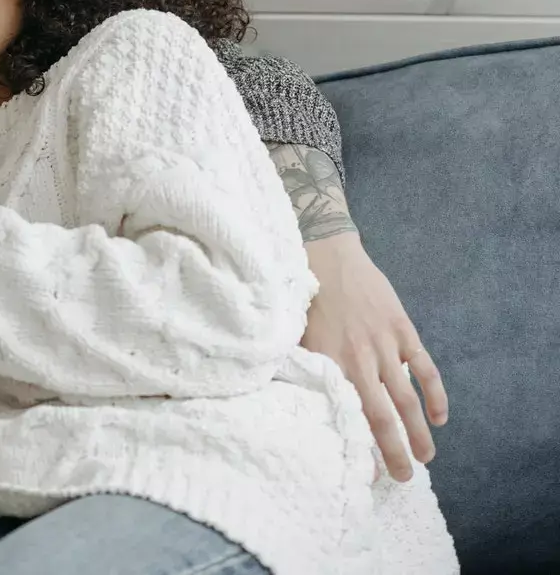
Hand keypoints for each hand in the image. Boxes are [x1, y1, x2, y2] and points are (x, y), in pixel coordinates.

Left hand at [301, 233, 448, 481]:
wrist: (323, 253)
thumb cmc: (300, 296)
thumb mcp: (290, 335)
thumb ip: (296, 368)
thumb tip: (290, 402)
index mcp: (327, 363)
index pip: (347, 416)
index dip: (357, 446)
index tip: (362, 473)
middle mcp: (358, 359)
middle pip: (381, 415)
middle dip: (394, 451)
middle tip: (401, 478)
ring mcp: (384, 344)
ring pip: (406, 397)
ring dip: (418, 431)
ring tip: (425, 459)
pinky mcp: (401, 329)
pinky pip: (424, 366)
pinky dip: (434, 393)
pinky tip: (440, 417)